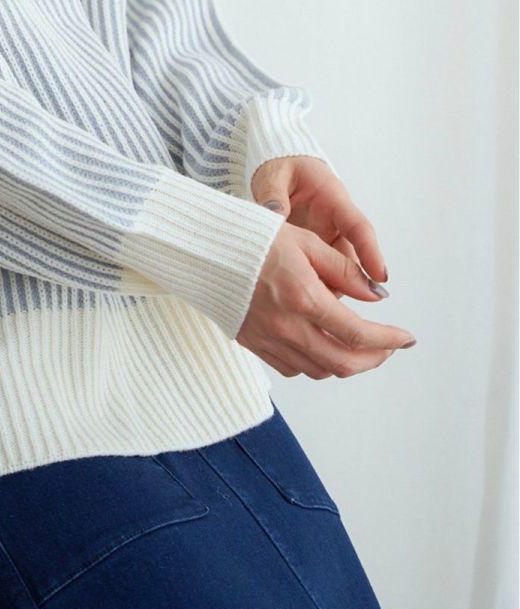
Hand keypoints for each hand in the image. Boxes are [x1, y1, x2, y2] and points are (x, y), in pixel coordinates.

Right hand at [237, 221, 416, 378]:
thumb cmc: (252, 238)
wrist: (203, 249)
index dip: (388, 340)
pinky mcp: (253, 343)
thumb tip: (376, 295)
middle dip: (373, 359)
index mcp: (303, 297)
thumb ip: (344, 271)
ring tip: (356, 346)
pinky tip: (321, 344)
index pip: (358, 333)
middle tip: (387, 347)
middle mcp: (286, 325)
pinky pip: (293, 367)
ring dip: (345, 363)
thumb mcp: (305, 242)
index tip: (405, 338)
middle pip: (342, 363)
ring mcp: (268, 339)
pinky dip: (315, 362)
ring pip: (319, 370)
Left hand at [250, 155, 386, 298]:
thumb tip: (274, 214)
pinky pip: (319, 272)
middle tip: (332, 303)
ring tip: (311, 308)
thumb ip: (274, 193)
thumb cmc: (281, 167)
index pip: (358, 226)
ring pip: (336, 271)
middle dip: (348, 283)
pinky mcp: (314, 249)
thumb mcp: (275, 174)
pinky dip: (312, 286)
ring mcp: (326, 237)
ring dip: (328, 288)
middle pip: (350, 258)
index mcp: (333, 198)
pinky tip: (296, 300)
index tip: (381, 276)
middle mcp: (335, 222)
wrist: (279, 168)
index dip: (371, 251)